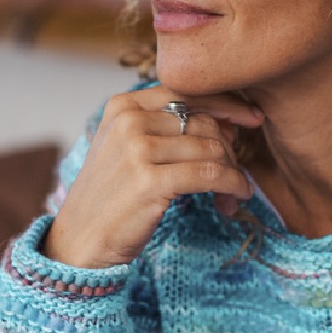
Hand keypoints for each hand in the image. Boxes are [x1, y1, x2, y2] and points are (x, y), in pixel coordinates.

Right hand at [44, 86, 262, 268]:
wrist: (79, 241)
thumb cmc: (112, 197)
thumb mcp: (129, 148)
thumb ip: (168, 128)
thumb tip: (230, 120)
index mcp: (123, 106)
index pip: (188, 91)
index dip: (227, 102)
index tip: (252, 117)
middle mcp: (129, 121)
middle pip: (204, 121)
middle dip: (229, 148)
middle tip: (235, 172)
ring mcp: (137, 149)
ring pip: (212, 148)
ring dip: (232, 172)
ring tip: (234, 192)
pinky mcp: (150, 180)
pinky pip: (210, 174)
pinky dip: (232, 185)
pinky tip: (236, 197)